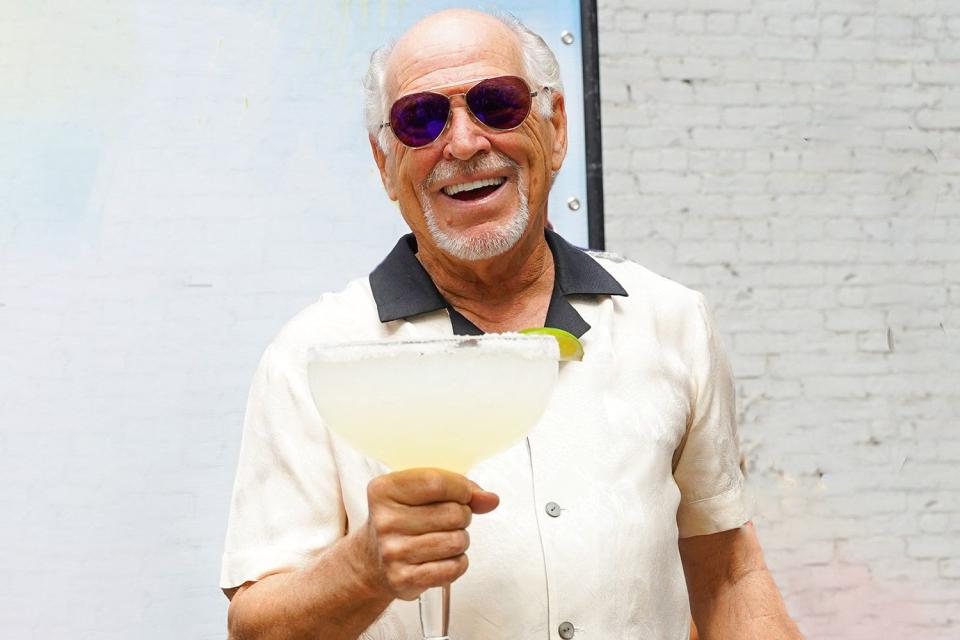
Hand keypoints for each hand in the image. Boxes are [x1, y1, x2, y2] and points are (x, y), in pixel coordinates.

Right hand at [362, 468, 498, 600]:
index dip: (461, 488)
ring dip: (460, 540)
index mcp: (385, 490)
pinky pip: (453, 568)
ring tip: (444, 539)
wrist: (372, 560)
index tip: (464, 494)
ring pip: (457, 541)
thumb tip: (491, 499)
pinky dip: (458, 563)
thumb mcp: (420, 493)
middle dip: (462, 516)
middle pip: (453, 513)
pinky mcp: (403, 579)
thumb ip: (459, 489)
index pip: (437, 482)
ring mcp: (393, 552)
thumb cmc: (404, 519)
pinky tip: (443, 558)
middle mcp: (385, 520)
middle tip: (449, 521)